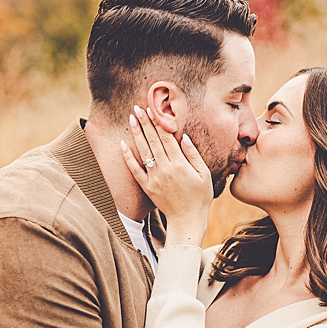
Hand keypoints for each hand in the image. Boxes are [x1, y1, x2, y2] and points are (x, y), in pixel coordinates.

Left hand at [120, 105, 213, 245]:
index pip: (167, 138)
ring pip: (143, 151)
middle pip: (153, 140)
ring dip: (136, 134)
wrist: (187, 220)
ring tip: (131, 119)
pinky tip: (123, 144)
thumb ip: (193, 155)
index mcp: (179, 164)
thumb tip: (184, 137)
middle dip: (145, 123)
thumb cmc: (200, 197)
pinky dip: (128, 157)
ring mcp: (153, 177)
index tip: (153, 109)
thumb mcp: (204, 174)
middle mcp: (164, 168)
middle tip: (138, 108)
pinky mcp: (146, 186)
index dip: (159, 122)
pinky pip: (134, 169)